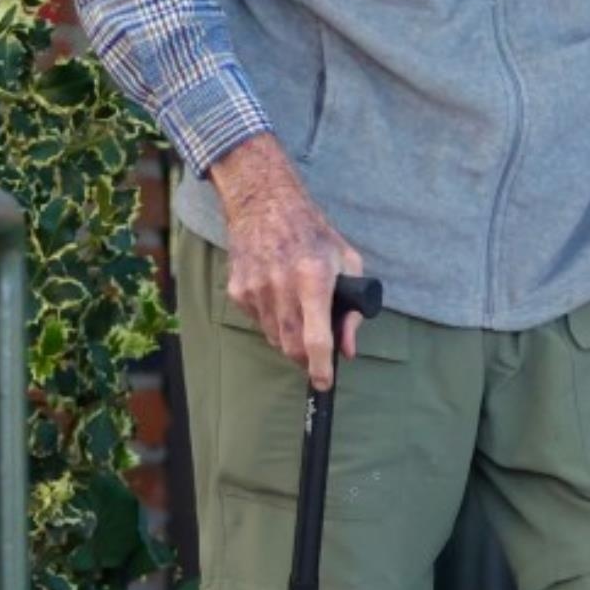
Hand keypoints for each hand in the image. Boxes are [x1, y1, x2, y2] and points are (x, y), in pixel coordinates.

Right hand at [211, 133, 364, 390]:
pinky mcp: (238, 291)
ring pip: (275, 338)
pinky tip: (279, 295)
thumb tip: (348, 350)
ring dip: (290, 338)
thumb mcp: (347, 262)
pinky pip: (259, 322)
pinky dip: (273, 320)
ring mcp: (255, 289)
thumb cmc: (313, 233)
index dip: (321, 368)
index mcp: (313, 278)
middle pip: (292, 347)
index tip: (324, 385)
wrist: (264, 204)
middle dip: (307, 359)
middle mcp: (281, 286)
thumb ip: (352, 310)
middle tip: (318, 354)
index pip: (316, 338)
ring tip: (299, 310)